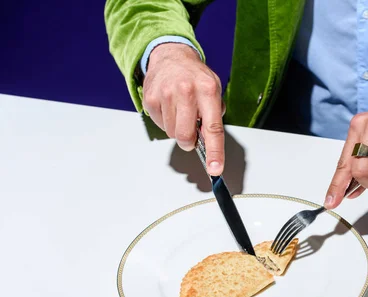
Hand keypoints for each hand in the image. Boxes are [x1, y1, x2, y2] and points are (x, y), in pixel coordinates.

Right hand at [142, 43, 225, 174]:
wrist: (170, 56)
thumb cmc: (195, 76)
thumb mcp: (214, 89)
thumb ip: (215, 114)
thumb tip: (210, 140)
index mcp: (208, 90)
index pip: (213, 128)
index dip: (214, 151)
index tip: (215, 168)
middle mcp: (186, 91)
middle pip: (186, 136)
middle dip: (189, 141)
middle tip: (191, 131)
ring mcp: (166, 94)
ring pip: (172, 134)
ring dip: (178, 129)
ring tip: (181, 111)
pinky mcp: (151, 99)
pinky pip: (160, 126)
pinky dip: (167, 122)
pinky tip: (170, 107)